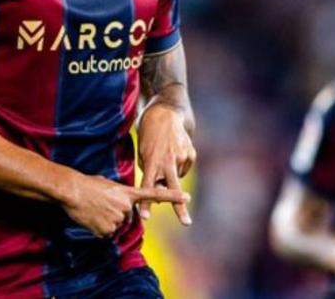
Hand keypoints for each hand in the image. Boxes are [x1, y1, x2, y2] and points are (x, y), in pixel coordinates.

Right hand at [62, 173, 189, 236]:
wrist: (72, 191)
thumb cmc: (88, 185)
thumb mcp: (108, 185)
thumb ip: (120, 195)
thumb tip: (123, 206)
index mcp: (127, 193)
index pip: (154, 194)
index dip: (172, 196)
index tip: (186, 197)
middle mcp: (126, 207)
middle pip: (127, 218)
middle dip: (116, 214)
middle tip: (101, 205)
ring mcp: (117, 219)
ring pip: (116, 227)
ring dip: (106, 221)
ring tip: (94, 210)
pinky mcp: (106, 230)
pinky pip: (106, 234)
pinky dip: (98, 229)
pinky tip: (91, 219)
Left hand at [137, 103, 195, 224]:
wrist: (165, 113)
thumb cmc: (148, 135)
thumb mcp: (143, 152)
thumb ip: (151, 172)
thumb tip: (162, 190)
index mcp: (152, 161)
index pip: (147, 187)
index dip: (146, 203)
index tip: (144, 217)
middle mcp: (168, 161)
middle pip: (173, 189)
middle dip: (179, 208)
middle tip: (186, 222)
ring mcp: (182, 157)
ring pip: (177, 178)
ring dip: (171, 175)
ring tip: (165, 156)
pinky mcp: (191, 154)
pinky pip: (184, 169)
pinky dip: (179, 166)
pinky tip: (175, 152)